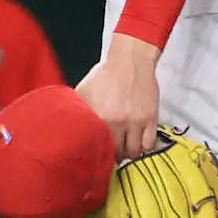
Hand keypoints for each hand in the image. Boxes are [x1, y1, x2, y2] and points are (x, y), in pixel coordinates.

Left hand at [75, 34, 161, 160]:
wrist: (129, 61)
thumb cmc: (106, 74)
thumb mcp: (85, 90)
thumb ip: (78, 109)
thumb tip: (67, 123)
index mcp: (99, 116)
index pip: (99, 147)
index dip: (99, 154)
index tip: (98, 156)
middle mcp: (118, 122)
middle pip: (117, 153)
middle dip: (114, 155)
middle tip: (112, 154)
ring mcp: (136, 121)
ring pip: (134, 152)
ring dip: (129, 153)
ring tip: (125, 149)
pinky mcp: (150, 118)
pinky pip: (149, 144)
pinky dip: (143, 147)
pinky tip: (138, 143)